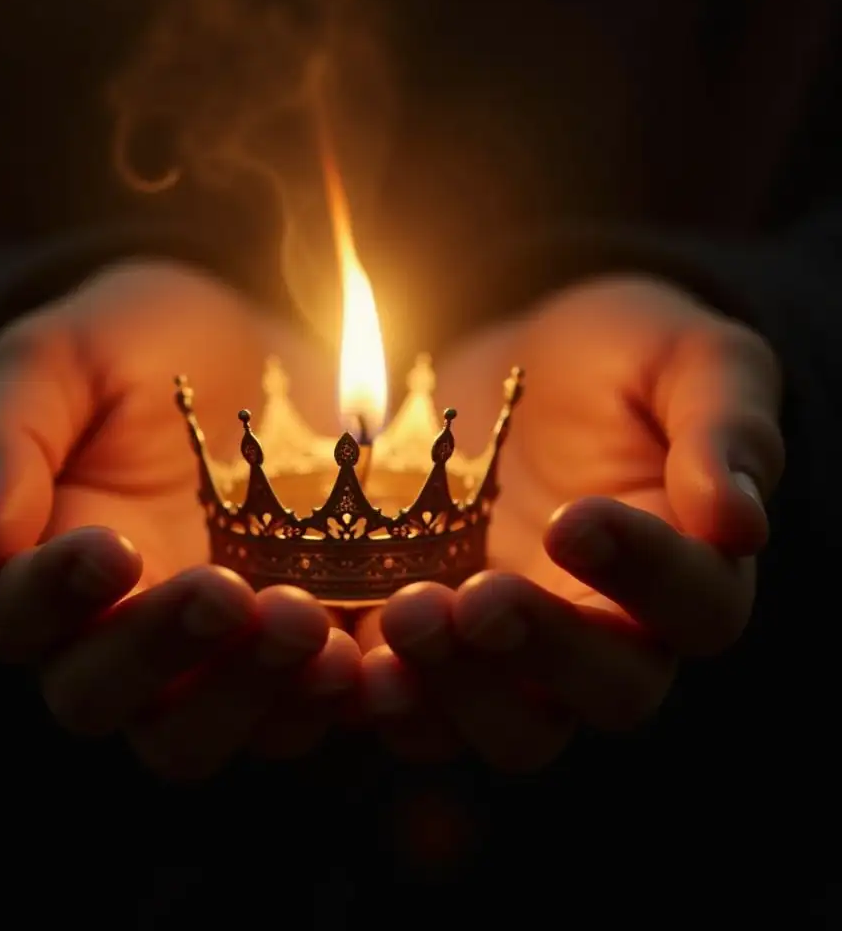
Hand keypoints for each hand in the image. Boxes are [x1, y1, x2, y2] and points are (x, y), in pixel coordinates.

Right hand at [0, 261, 358, 778]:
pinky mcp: (292, 649)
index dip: (55, 596)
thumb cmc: (133, 350)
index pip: (20, 617)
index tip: (111, 547)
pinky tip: (368, 651)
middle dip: (162, 654)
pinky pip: (302, 708)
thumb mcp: (59, 360)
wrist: (244, 348)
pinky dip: (332, 697)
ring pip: (198, 732)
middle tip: (224, 591)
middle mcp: (116, 632)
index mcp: (45, 567)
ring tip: (308, 626)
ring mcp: (206, 653)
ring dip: (251, 694)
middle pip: (105, 698)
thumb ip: (5, 441)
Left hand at [359, 276, 783, 767]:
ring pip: (513, 728)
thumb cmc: (614, 360)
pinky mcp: (440, 652)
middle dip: (540, 649)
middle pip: (606, 691)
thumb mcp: (685, 358)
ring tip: (405, 621)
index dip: (645, 572)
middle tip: (479, 597)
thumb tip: (738, 519)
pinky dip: (386, 697)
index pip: (697, 603)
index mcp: (687, 571)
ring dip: (458, 691)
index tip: (576, 518)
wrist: (514, 371)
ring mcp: (521, 655)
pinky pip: (422, 709)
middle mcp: (613, 635)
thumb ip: (725, 425)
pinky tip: (347, 653)